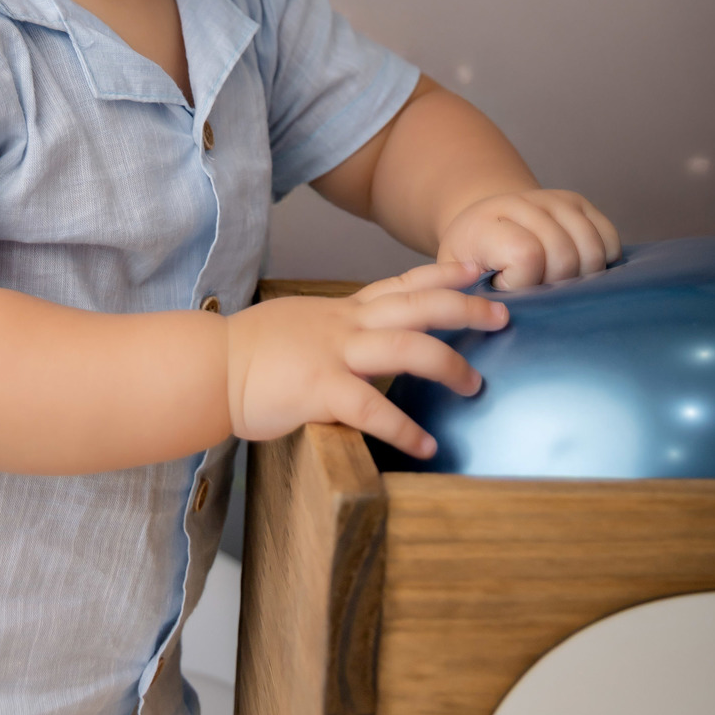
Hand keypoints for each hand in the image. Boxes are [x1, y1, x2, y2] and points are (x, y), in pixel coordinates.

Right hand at [224, 261, 508, 459]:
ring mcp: (334, 353)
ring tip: (475, 386)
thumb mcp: (303, 325)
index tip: (477, 268)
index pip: (402, 283)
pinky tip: (426, 446)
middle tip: (503, 314)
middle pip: (418, 305)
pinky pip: (373, 407)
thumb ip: (338, 331)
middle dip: (465, 308)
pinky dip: (404, 428)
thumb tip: (365, 343)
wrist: (212, 366)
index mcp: (343, 311)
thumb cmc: (253, 352)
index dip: (443, 275)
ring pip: (407, 347)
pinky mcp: (320, 389)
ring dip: (448, 365)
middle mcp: (346, 324)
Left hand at [438, 188, 620, 290]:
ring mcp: (552, 199)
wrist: (484, 222)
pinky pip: (609, 237)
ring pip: (592, 247)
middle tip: (537, 291)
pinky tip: (581, 271)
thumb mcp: (455, 282)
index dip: (525, 284)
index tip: (507, 290)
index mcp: (484, 224)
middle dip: (557, 286)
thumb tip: (496, 319)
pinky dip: (604, 262)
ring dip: (583, 276)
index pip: (526, 254)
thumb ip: (469, 299)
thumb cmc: (472, 262)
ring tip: (558, 284)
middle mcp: (519, 203)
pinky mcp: (578, 202)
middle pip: (565, 254)